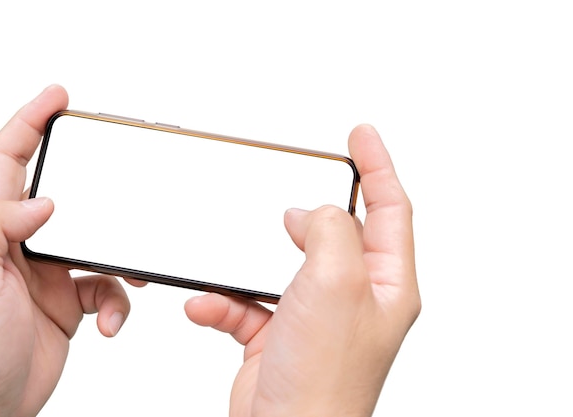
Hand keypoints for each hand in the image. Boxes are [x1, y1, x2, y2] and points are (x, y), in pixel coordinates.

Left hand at [0, 85, 137, 416]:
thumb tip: (42, 198)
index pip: (6, 158)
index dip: (28, 120)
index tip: (56, 96)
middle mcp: (19, 242)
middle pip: (59, 190)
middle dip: (90, 180)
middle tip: (116, 165)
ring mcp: (48, 270)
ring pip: (96, 241)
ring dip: (119, 255)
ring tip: (132, 270)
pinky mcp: (69, 297)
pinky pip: (106, 285)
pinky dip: (117, 302)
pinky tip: (107, 321)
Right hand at [185, 124, 420, 416]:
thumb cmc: (323, 379)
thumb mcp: (335, 281)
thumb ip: (330, 230)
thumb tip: (314, 213)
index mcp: (384, 284)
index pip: (391, 209)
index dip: (378, 166)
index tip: (362, 135)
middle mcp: (353, 298)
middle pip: (336, 234)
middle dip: (309, 212)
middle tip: (292, 184)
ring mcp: (315, 316)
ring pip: (283, 265)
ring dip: (251, 260)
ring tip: (236, 254)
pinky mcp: (277, 334)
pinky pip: (247, 302)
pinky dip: (223, 300)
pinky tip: (208, 305)